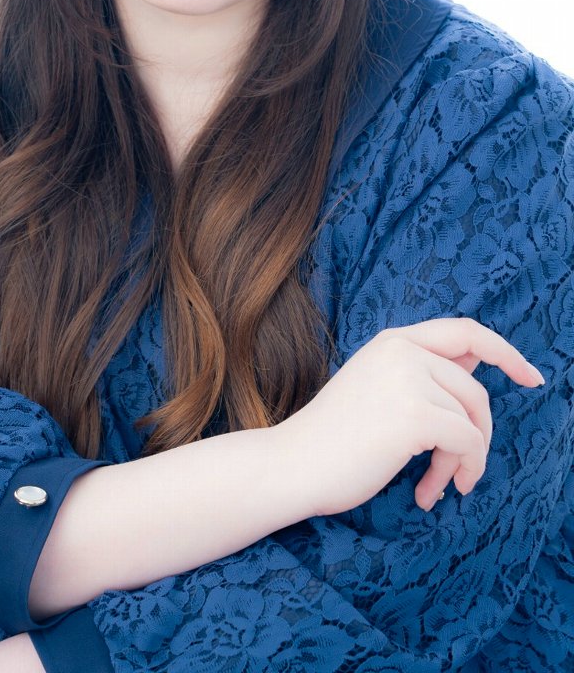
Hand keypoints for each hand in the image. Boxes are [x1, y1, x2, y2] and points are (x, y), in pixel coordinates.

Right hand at [276, 316, 544, 515]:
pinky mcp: (415, 415)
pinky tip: (428, 492)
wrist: (292, 463)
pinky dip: (461, 471)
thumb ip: (421, 375)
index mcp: (393, 340)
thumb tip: (474, 374)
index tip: (531, 377)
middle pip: (475, 389)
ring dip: (462, 461)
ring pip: (472, 420)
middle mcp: (403, 350)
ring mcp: (409, 379)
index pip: (465, 331)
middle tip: (465, 471)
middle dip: (480, 434)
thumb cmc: (332, 438)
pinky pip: (467, 443)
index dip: (505, 352)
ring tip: (436, 486)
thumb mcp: (378, 389)